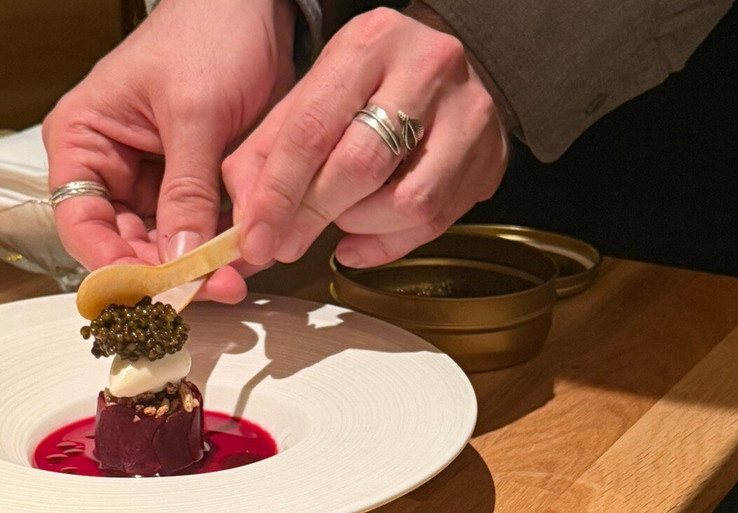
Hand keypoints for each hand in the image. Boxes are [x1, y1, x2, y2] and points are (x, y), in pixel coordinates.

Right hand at [43, 0, 295, 302]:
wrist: (257, 8)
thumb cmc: (208, 33)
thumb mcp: (194, 113)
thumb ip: (187, 190)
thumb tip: (179, 259)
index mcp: (84, 141)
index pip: (81, 223)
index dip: (112, 264)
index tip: (152, 290)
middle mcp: (113, 169)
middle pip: (126, 244)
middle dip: (168, 272)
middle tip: (213, 288)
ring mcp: (155, 182)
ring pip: (168, 246)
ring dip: (200, 267)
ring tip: (235, 278)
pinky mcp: (195, 188)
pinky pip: (202, 232)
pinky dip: (222, 248)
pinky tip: (246, 260)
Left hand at [223, 7, 508, 269]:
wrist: (440, 71)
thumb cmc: (365, 88)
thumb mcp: (307, 99)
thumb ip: (266, 156)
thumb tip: (247, 226)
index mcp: (369, 43)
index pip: (313, 128)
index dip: (279, 192)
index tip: (257, 237)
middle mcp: (426, 69)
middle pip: (362, 165)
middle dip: (314, 215)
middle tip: (285, 244)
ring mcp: (468, 114)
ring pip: (407, 202)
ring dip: (358, 226)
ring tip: (338, 220)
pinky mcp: (490, 157)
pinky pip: (434, 222)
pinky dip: (385, 244)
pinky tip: (358, 239)